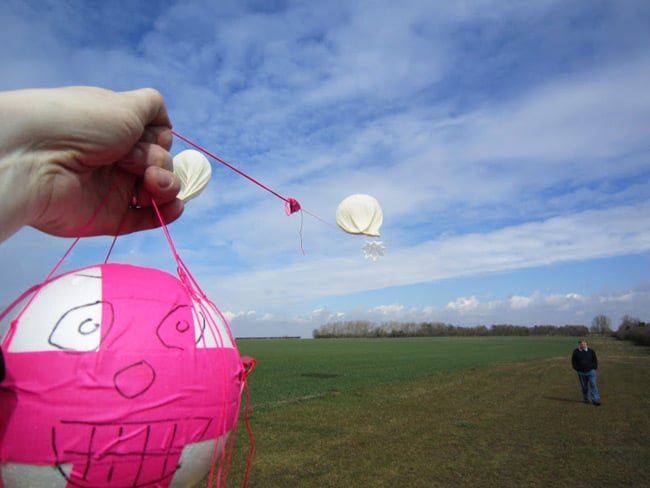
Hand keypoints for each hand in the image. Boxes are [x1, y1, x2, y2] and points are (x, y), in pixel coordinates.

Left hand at [0, 86, 182, 241]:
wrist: (37, 158)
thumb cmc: (80, 123)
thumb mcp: (125, 104)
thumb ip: (153, 106)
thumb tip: (166, 122)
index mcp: (117, 130)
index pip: (158, 138)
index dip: (160, 138)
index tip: (146, 135)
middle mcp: (117, 158)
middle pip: (161, 163)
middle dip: (159, 160)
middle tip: (131, 159)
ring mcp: (114, 188)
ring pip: (160, 189)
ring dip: (166, 183)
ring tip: (151, 181)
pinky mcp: (111, 216)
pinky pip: (147, 217)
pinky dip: (166, 212)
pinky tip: (175, 206)